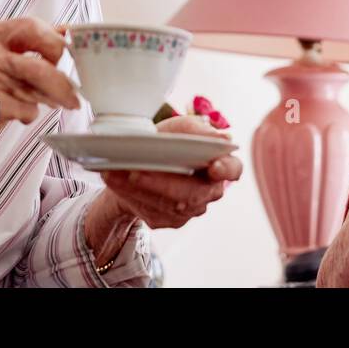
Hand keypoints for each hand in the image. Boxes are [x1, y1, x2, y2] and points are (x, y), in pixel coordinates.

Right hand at [0, 17, 79, 155]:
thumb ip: (15, 43)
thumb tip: (63, 31)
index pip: (30, 26)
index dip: (56, 41)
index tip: (69, 55)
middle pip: (40, 62)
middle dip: (63, 81)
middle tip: (74, 94)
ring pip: (35, 90)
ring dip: (45, 100)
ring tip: (44, 104)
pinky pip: (25, 110)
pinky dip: (27, 115)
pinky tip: (16, 115)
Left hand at [100, 114, 242, 228]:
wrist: (142, 161)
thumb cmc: (168, 141)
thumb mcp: (180, 128)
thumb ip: (198, 130)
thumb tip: (221, 137)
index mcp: (219, 165)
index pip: (232, 169)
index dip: (226, 170)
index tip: (213, 167)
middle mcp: (207, 191)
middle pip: (192, 194)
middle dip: (164, 183)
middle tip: (138, 172)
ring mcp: (189, 210)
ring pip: (167, 205)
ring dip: (139, 189)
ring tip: (118, 173)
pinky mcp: (167, 219)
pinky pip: (150, 211)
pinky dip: (130, 195)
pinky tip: (115, 180)